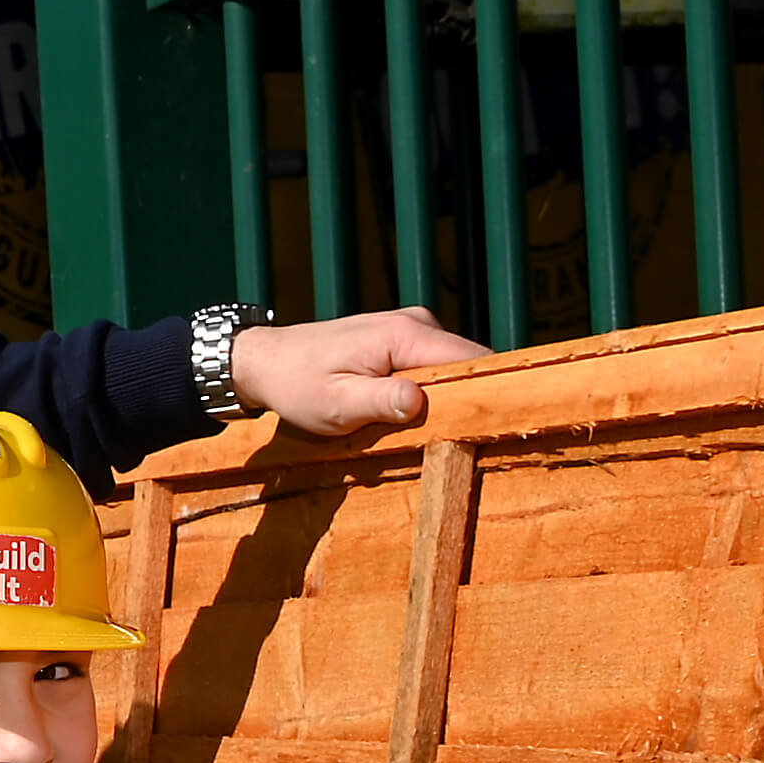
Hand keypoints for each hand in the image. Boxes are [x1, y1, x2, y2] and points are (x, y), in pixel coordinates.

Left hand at [228, 308, 485, 439]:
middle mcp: (418, 323)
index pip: (473, 359)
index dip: (490, 390)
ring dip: (449, 398)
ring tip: (437, 430)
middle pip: (469, 363)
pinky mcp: (405, 340)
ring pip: (453, 368)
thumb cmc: (296, 384)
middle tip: (464, 438)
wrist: (266, 360)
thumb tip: (421, 401)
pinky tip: (416, 416)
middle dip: (470, 398)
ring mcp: (413, 329)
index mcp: (406, 335)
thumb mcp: (335, 404)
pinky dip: (432, 391)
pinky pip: (434, 367)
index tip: (497, 423)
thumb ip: (380, 402)